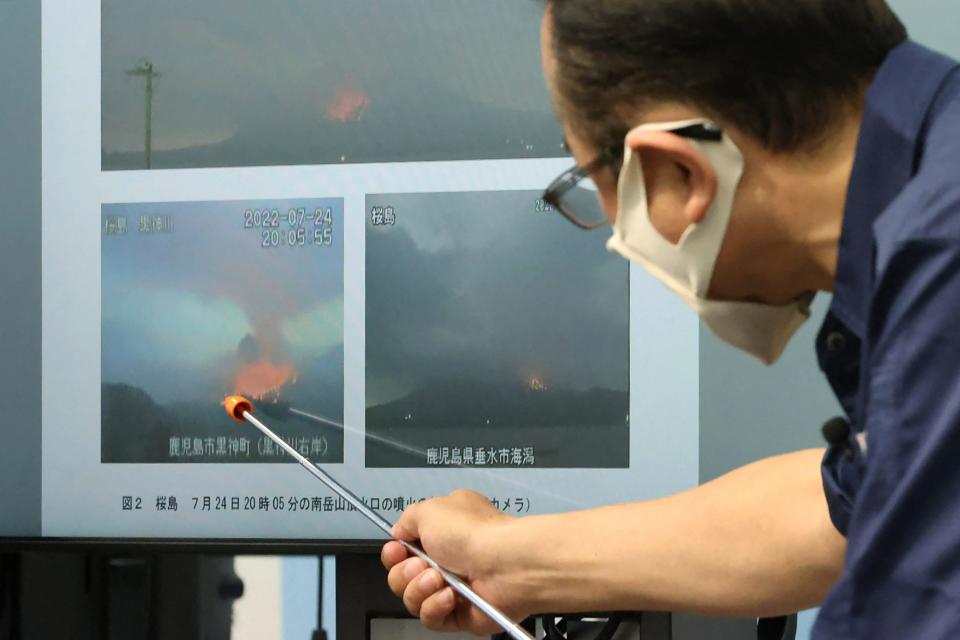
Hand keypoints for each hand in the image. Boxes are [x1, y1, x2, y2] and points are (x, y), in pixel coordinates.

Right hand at [381, 489, 525, 634]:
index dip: (394, 552)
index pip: (403, 549)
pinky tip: (450, 596)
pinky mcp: (459, 614)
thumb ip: (407, 519)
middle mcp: (447, 559)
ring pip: (412, 598)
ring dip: (420, 588)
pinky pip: (430, 617)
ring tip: (440, 579)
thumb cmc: (473, 533)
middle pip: (402, 576)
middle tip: (423, 564)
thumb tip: (399, 533)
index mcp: (441, 531)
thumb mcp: (430, 509)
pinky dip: (435, 606)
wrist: (506, 565)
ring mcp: (452, 588)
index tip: (396, 551)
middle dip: (405, 572)